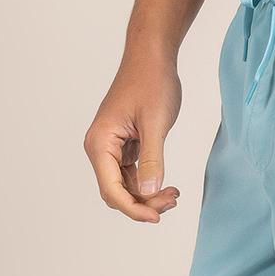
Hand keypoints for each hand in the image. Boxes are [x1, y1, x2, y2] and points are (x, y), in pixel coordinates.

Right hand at [84, 49, 182, 221]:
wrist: (151, 58)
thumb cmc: (151, 82)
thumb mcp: (156, 123)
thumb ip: (153, 160)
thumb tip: (148, 192)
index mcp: (100, 143)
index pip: (111, 189)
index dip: (133, 208)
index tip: (156, 217)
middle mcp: (100, 148)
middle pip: (116, 192)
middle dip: (143, 203)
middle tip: (172, 200)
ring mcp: (111, 148)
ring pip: (125, 186)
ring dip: (147, 195)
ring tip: (174, 194)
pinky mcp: (124, 146)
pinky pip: (132, 174)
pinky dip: (148, 183)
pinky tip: (167, 185)